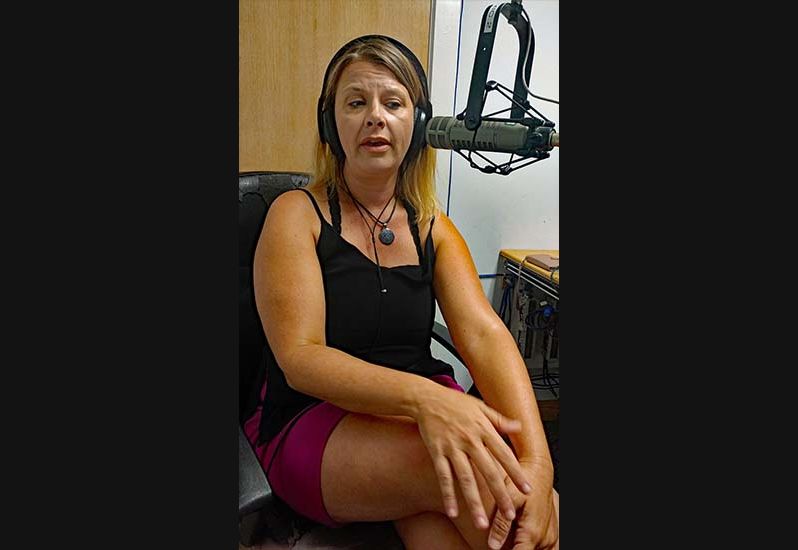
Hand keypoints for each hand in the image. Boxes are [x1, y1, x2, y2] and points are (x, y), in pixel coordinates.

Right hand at [414, 385, 531, 531]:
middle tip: (509, 515)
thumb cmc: (454, 402)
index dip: (515, 472)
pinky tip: (453, 512)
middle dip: (500, 495)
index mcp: (483, 429)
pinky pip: (443, 477)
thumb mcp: (480, 406)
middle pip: (488, 471)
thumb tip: (519, 427)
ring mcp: (452, 447)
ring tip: (481, 522)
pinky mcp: (437, 452)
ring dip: (474, 502)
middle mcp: (469, 440)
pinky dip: (448, 494)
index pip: (504, 454)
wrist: (426, 397)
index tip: (526, 489)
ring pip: (466, 479)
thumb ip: (499, 419)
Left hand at [487, 462, 556, 549]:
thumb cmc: (523, 481)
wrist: (541, 471)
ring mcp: (550, 537)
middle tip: (501, 546)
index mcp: (532, 533)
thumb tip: (492, 547)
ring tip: (513, 543)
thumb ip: (501, 525)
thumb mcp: (510, 499)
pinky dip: (535, 549)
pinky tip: (523, 544)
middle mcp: (544, 538)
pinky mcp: (552, 533)